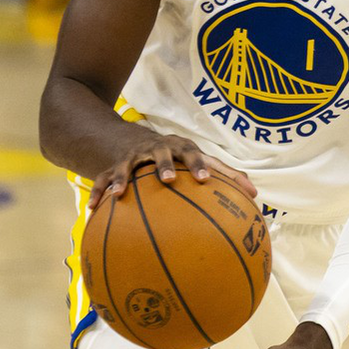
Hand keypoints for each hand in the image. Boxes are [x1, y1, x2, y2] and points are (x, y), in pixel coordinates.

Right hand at [88, 134, 253, 208]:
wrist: (132, 138)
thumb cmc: (176, 156)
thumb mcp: (197, 160)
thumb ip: (226, 176)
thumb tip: (255, 195)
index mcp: (179, 148)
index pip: (193, 153)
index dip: (200, 164)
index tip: (206, 179)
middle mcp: (156, 149)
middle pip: (161, 153)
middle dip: (164, 164)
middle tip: (169, 179)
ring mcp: (133, 156)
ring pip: (127, 165)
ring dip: (124, 178)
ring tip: (120, 194)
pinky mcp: (113, 165)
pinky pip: (103, 180)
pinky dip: (98, 193)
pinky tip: (92, 210)